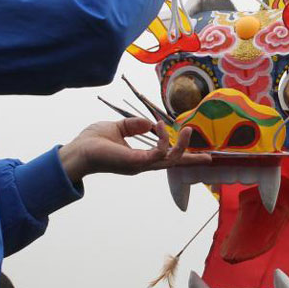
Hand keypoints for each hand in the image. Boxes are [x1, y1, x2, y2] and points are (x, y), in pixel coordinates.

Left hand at [58, 117, 210, 181]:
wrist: (78, 151)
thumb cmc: (93, 141)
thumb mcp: (117, 128)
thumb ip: (133, 125)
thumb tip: (150, 122)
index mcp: (140, 158)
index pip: (165, 158)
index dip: (180, 153)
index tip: (181, 136)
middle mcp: (143, 164)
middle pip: (174, 164)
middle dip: (192, 160)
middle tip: (210, 156)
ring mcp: (140, 165)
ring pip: (170, 159)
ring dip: (182, 146)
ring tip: (190, 130)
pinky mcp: (136, 162)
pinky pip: (159, 153)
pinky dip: (164, 140)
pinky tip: (160, 126)